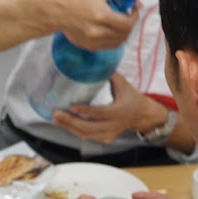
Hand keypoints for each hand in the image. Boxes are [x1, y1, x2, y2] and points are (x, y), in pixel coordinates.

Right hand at [48, 0, 137, 51]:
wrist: (58, 11)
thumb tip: (136, 1)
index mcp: (101, 15)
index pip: (127, 24)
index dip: (134, 17)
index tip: (133, 10)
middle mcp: (97, 31)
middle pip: (124, 34)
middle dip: (130, 24)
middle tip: (128, 16)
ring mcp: (92, 41)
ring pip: (118, 42)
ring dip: (123, 33)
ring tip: (119, 23)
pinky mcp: (89, 46)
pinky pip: (109, 46)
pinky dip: (114, 39)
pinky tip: (110, 29)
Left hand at [53, 73, 168, 144]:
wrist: (141, 114)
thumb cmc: (130, 96)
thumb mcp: (122, 83)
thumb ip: (108, 73)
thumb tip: (94, 60)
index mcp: (119, 110)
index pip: (100, 112)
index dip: (85, 111)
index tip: (71, 107)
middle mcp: (114, 125)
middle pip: (89, 127)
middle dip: (70, 122)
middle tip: (56, 114)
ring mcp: (110, 134)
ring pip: (86, 134)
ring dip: (69, 127)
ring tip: (56, 118)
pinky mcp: (106, 139)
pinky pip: (87, 137)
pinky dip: (75, 130)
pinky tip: (65, 123)